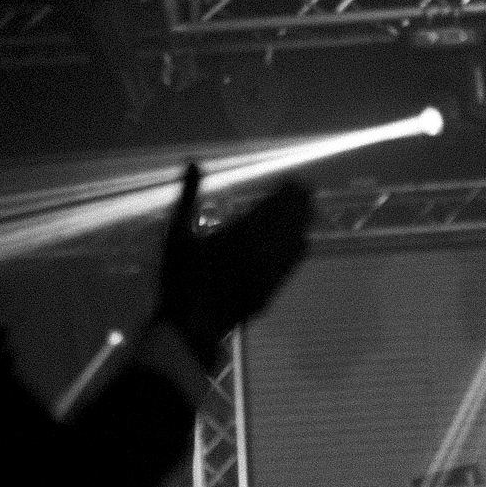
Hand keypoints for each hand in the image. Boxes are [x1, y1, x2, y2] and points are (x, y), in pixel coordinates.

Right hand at [157, 165, 313, 367]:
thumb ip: (188, 196)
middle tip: (306, 188)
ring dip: (302, 222)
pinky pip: (292, 265)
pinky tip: (303, 241)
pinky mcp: (272, 290)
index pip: (273, 207)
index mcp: (241, 233)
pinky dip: (299, 249)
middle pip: (289, 221)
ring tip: (309, 207)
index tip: (294, 180)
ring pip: (295, 241)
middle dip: (299, 203)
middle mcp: (262, 251)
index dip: (286, 193)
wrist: (191, 324)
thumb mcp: (177, 233)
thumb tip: (193, 162)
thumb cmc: (179, 276)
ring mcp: (270, 272)